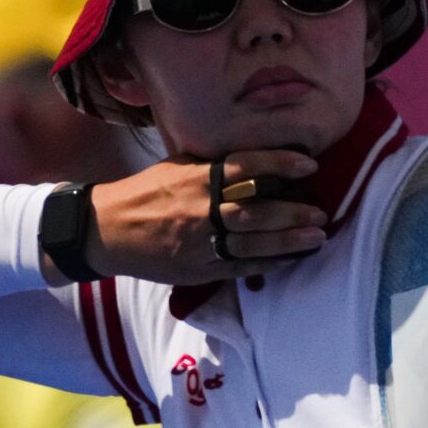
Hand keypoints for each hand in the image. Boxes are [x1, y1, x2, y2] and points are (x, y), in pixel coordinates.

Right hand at [43, 150, 327, 285]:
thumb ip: (217, 164)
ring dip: (288, 242)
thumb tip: (265, 159)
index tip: (311, 164)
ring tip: (317, 238)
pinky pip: (237, 266)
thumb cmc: (148, 191)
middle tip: (322, 213)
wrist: (104, 230)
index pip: (245, 166)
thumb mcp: (179, 166)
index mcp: (196, 178)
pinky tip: (290, 260)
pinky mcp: (196, 268)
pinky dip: (266, 264)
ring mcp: (197, 242)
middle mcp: (199, 209)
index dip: (280, 163)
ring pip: (250, 243)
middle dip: (292, 212)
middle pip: (253, 211)